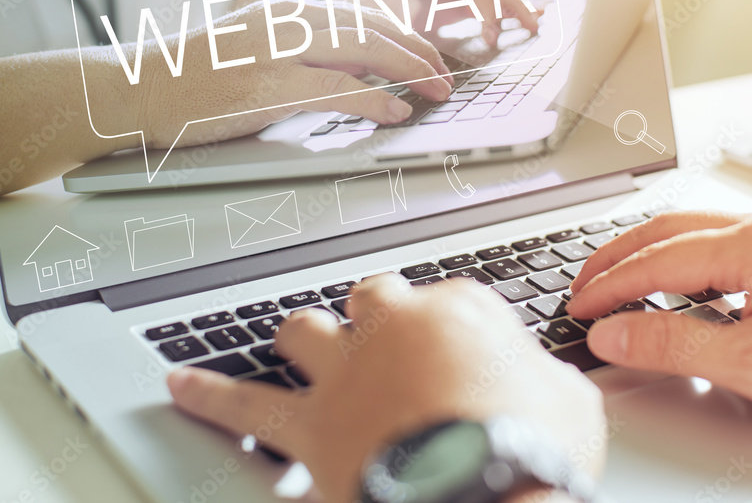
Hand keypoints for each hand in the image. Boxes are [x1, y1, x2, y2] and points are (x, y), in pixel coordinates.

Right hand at [104, 0, 454, 148]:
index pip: (364, 14)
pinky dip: (372, 100)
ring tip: (436, 91)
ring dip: (409, 70)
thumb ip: (305, 54)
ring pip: (362, 50)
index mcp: (289, 11)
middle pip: (373, 27)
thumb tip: (359, 76)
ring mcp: (276, 52)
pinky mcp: (265, 87)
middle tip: (445, 76)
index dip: (406, 35)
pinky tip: (395, 112)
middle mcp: (287, 22)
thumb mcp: (258, 50)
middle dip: (420, 51)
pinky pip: (334, 90)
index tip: (431, 56)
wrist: (139, 90)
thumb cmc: (201, 78)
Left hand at [168, 274, 606, 502]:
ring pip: (303, 330)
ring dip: (302, 336)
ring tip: (296, 343)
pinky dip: (208, 393)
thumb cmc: (534, 453)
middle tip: (386, 341)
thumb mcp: (571, 405)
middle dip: (377, 317)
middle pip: (372, 298)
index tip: (464, 361)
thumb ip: (544, 378)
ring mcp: (344, 373)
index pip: (450, 300)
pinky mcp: (307, 428)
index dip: (455, 332)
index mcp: (460, 313)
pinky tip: (180, 385)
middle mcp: (393, 329)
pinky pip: (243, 405)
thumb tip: (538, 382)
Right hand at [567, 210, 751, 424]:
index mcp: (746, 244)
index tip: (578, 307)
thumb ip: (673, 345)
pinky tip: (686, 278)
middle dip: (617, 255)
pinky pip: (723, 239)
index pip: (653, 261)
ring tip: (621, 274)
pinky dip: (685, 254)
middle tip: (584, 282)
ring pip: (695, 228)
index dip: (608, 286)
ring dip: (649, 249)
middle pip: (666, 229)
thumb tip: (613, 333)